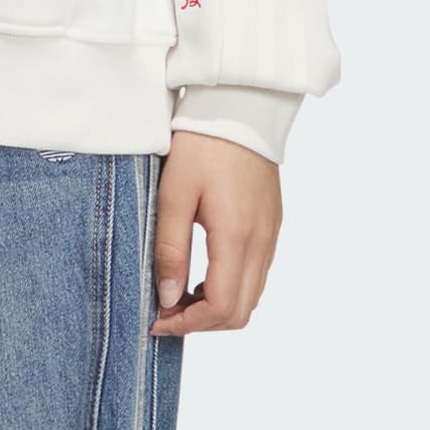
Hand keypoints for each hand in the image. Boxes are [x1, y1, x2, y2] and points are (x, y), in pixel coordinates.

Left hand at [148, 129, 282, 334]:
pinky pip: (257, 273)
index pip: (221, 307)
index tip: (157, 320)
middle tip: (166, 312)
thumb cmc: (201, 144)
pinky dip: (231, 286)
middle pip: (240, 311)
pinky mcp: (272, 223)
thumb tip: (168, 297)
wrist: (239, 105)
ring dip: (217, 306)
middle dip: (202, 322)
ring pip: (251, 295)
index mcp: (237, 236)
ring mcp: (271, 233)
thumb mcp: (174, 193)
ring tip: (180, 292)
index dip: (188, 324)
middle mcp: (262, 242)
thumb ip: (170, 248)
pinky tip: (203, 271)